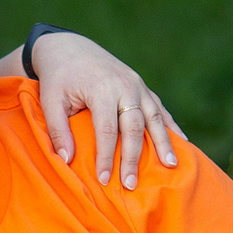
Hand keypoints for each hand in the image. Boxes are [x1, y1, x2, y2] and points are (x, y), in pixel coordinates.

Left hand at [28, 31, 180, 187]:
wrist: (69, 47)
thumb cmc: (58, 78)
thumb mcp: (50, 101)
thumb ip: (58, 130)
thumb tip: (67, 160)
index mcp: (101, 89)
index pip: (107, 130)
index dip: (107, 157)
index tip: (104, 180)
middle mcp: (124, 86)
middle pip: (134, 127)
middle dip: (133, 158)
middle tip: (131, 184)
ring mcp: (137, 85)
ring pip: (154, 117)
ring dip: (163, 143)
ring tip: (171, 166)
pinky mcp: (142, 86)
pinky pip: (160, 108)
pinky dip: (171, 126)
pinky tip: (182, 143)